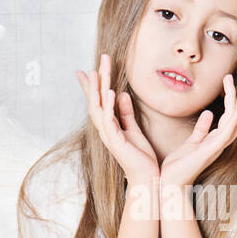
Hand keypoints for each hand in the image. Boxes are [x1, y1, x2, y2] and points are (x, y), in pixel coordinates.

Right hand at [77, 53, 158, 185]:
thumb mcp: (134, 130)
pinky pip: (109, 120)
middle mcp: (106, 129)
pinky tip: (110, 92)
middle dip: (97, 79)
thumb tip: (121, 94)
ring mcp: (108, 135)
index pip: (99, 101)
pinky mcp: (115, 142)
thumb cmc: (141, 158)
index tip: (89, 68)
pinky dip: (109, 105)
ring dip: (99, 88)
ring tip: (99, 70)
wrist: (147, 179)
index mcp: (110, 126)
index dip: (94, 85)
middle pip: (96, 100)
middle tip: (100, 58)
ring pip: (98, 107)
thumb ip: (126, 113)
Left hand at [159, 73, 236, 187]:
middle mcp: (219, 144)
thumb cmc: (179, 165)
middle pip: (236, 122)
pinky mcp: (209, 151)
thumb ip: (202, 128)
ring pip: (233, 126)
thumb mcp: (192, 141)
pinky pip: (225, 135)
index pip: (231, 121)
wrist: (170, 182)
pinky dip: (234, 123)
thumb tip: (209, 113)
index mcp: (215, 141)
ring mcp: (216, 148)